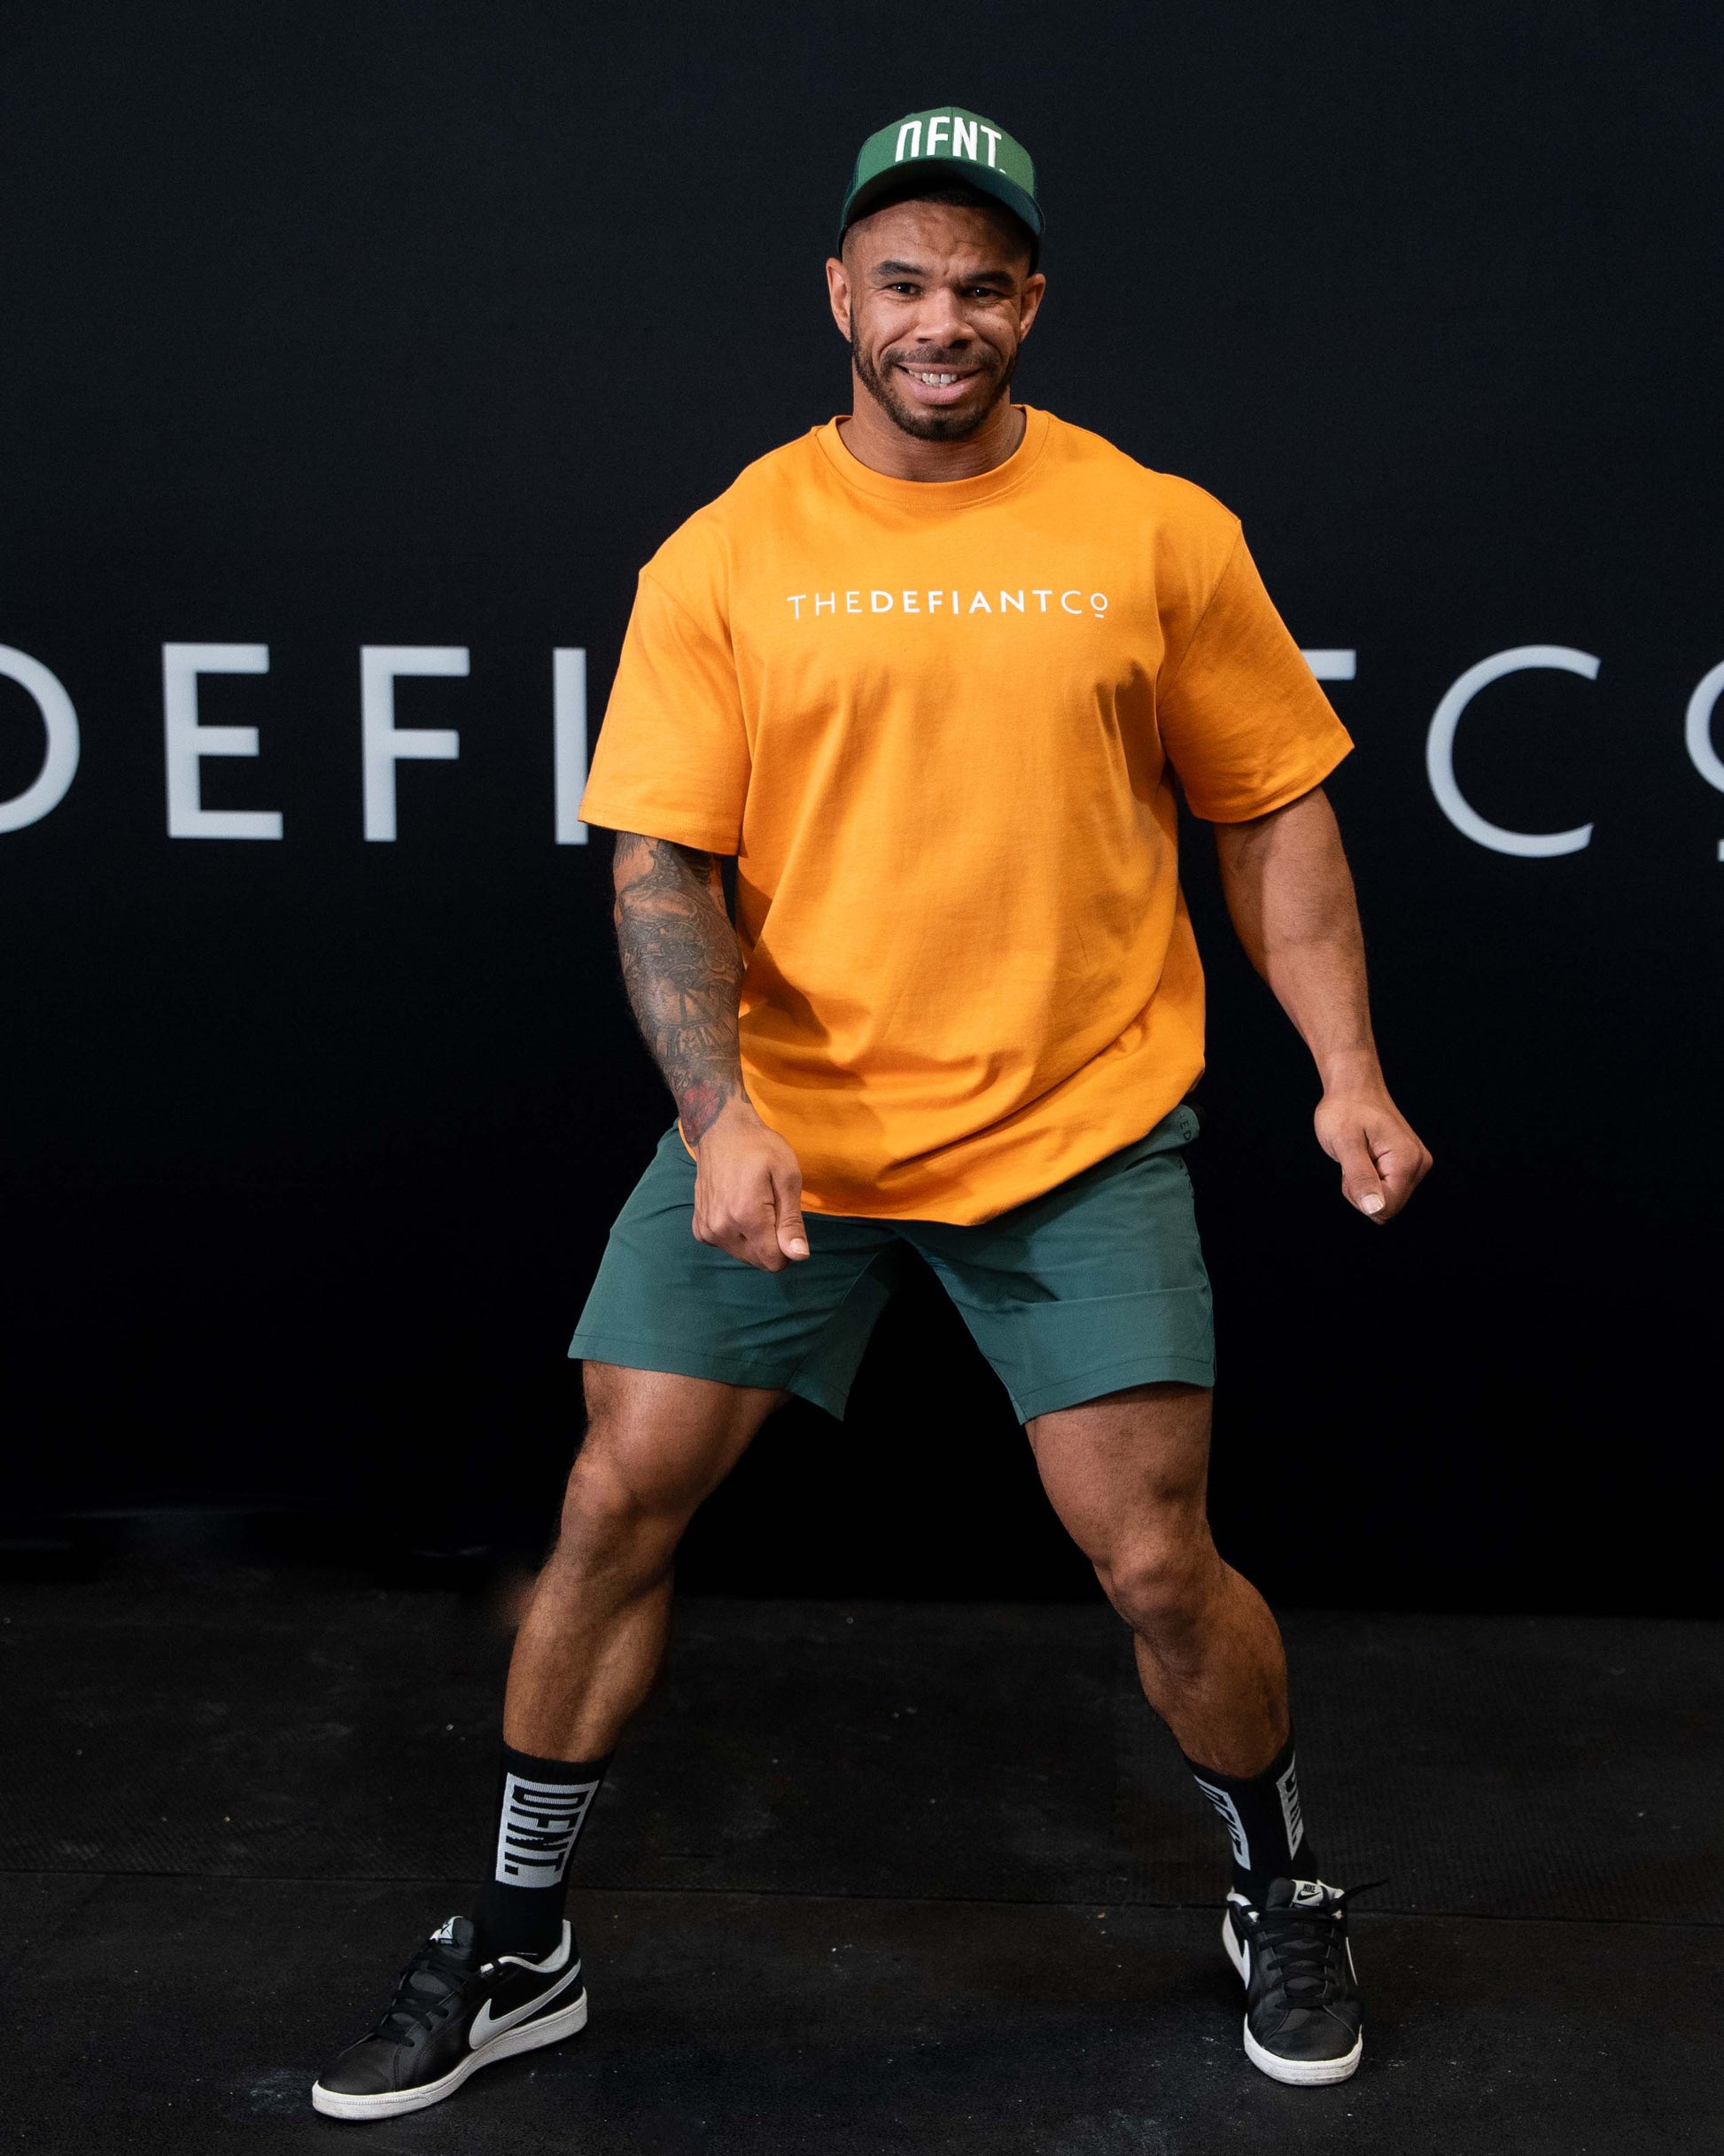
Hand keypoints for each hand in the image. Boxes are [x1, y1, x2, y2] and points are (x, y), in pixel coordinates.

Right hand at [691, 1098, 809, 1270]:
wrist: (721, 1132)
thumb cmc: (760, 1148)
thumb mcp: (787, 1178)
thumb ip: (792, 1221)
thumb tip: (799, 1257)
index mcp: (746, 1217)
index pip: (774, 1261)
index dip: (788, 1247)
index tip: (786, 1220)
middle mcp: (721, 1229)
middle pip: (759, 1261)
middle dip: (771, 1242)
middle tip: (770, 1207)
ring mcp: (707, 1230)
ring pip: (744, 1256)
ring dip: (754, 1239)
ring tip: (754, 1204)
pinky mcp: (699, 1229)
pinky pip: (727, 1246)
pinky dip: (737, 1235)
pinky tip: (737, 1208)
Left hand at [1313, 1071, 1431, 1223]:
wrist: (1353, 1087)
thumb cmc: (1346, 1109)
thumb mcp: (1344, 1143)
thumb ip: (1360, 1178)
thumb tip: (1375, 1209)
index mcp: (1407, 1161)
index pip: (1386, 1208)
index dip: (1360, 1195)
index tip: (1352, 1166)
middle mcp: (1419, 1165)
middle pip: (1388, 1207)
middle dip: (1362, 1191)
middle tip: (1353, 1159)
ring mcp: (1415, 1164)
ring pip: (1386, 1200)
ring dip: (1364, 1184)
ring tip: (1358, 1155)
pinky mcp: (1407, 1164)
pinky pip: (1386, 1189)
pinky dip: (1369, 1179)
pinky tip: (1365, 1157)